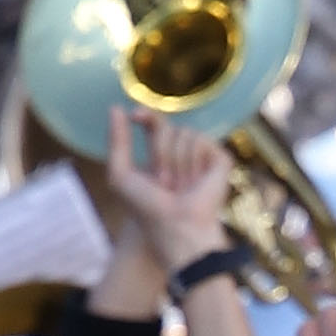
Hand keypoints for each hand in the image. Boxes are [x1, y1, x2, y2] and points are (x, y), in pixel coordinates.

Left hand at [104, 111, 234, 274]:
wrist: (177, 228)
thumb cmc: (148, 210)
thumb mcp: (120, 176)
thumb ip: (116, 142)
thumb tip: (115, 107)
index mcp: (160, 155)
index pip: (154, 122)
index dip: (147, 115)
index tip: (136, 117)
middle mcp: (182, 153)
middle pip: (167, 126)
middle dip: (160, 152)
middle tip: (163, 183)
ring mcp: (202, 156)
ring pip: (185, 133)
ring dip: (177, 163)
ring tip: (181, 187)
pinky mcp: (220, 160)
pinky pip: (202, 140)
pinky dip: (194, 162)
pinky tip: (198, 181)